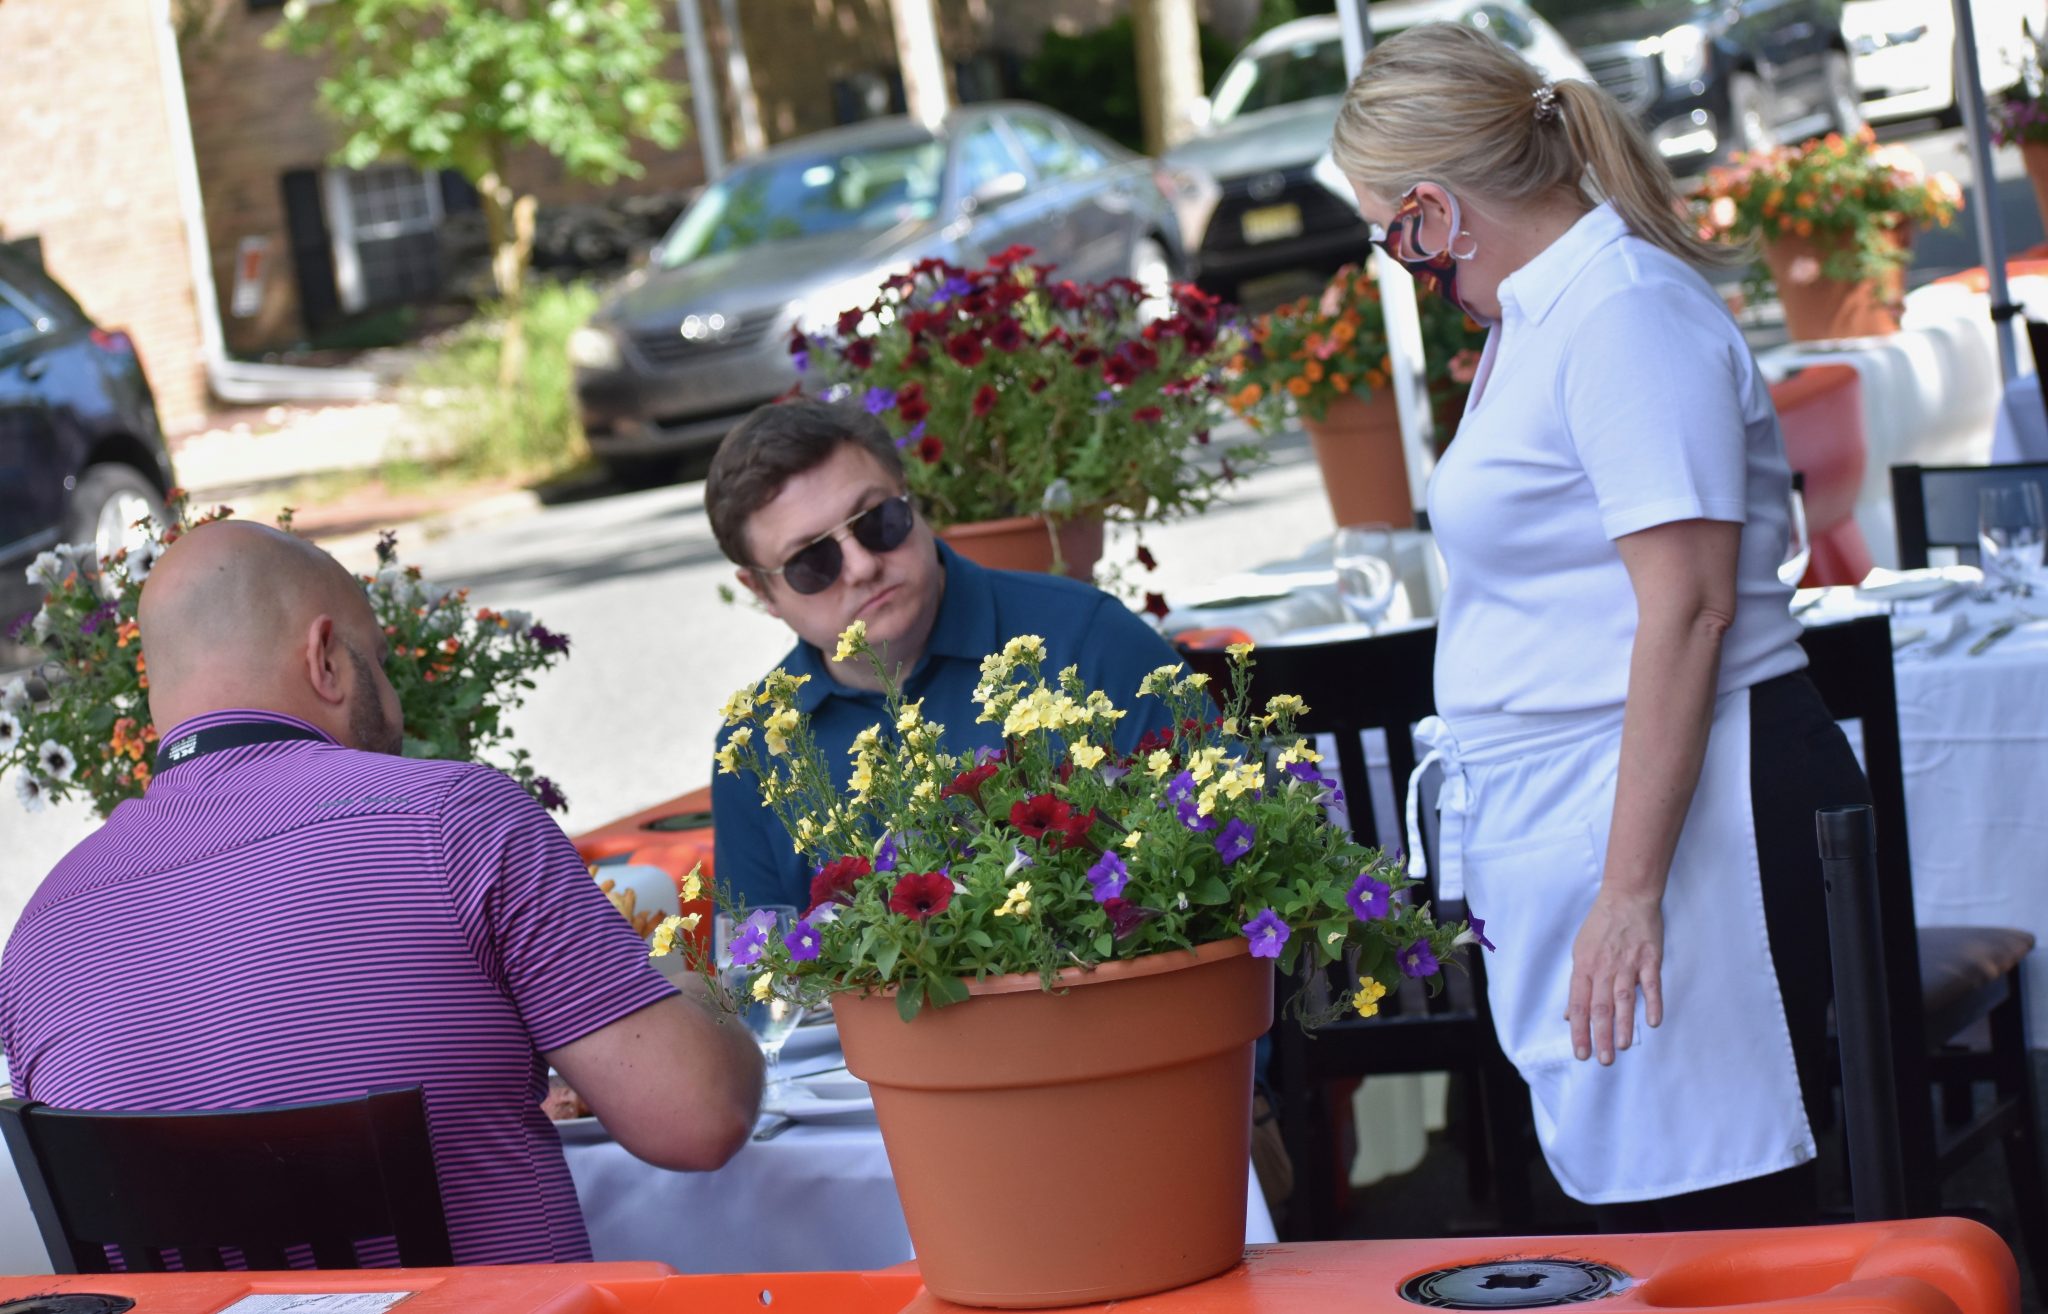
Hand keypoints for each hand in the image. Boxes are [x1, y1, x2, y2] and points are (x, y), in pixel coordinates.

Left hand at [1566, 888, 1664, 1064]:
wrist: (1626, 897)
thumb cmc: (1601, 926)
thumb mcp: (1580, 951)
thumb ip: (1578, 984)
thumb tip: (1570, 1014)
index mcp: (1584, 967)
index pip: (1579, 1005)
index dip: (1579, 1031)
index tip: (1581, 1053)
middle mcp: (1604, 967)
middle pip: (1601, 1007)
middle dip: (1600, 1036)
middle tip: (1603, 1060)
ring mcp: (1628, 963)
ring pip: (1623, 999)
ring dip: (1622, 1025)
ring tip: (1621, 1047)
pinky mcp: (1649, 958)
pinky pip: (1651, 984)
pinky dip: (1652, 1003)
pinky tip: (1652, 1022)